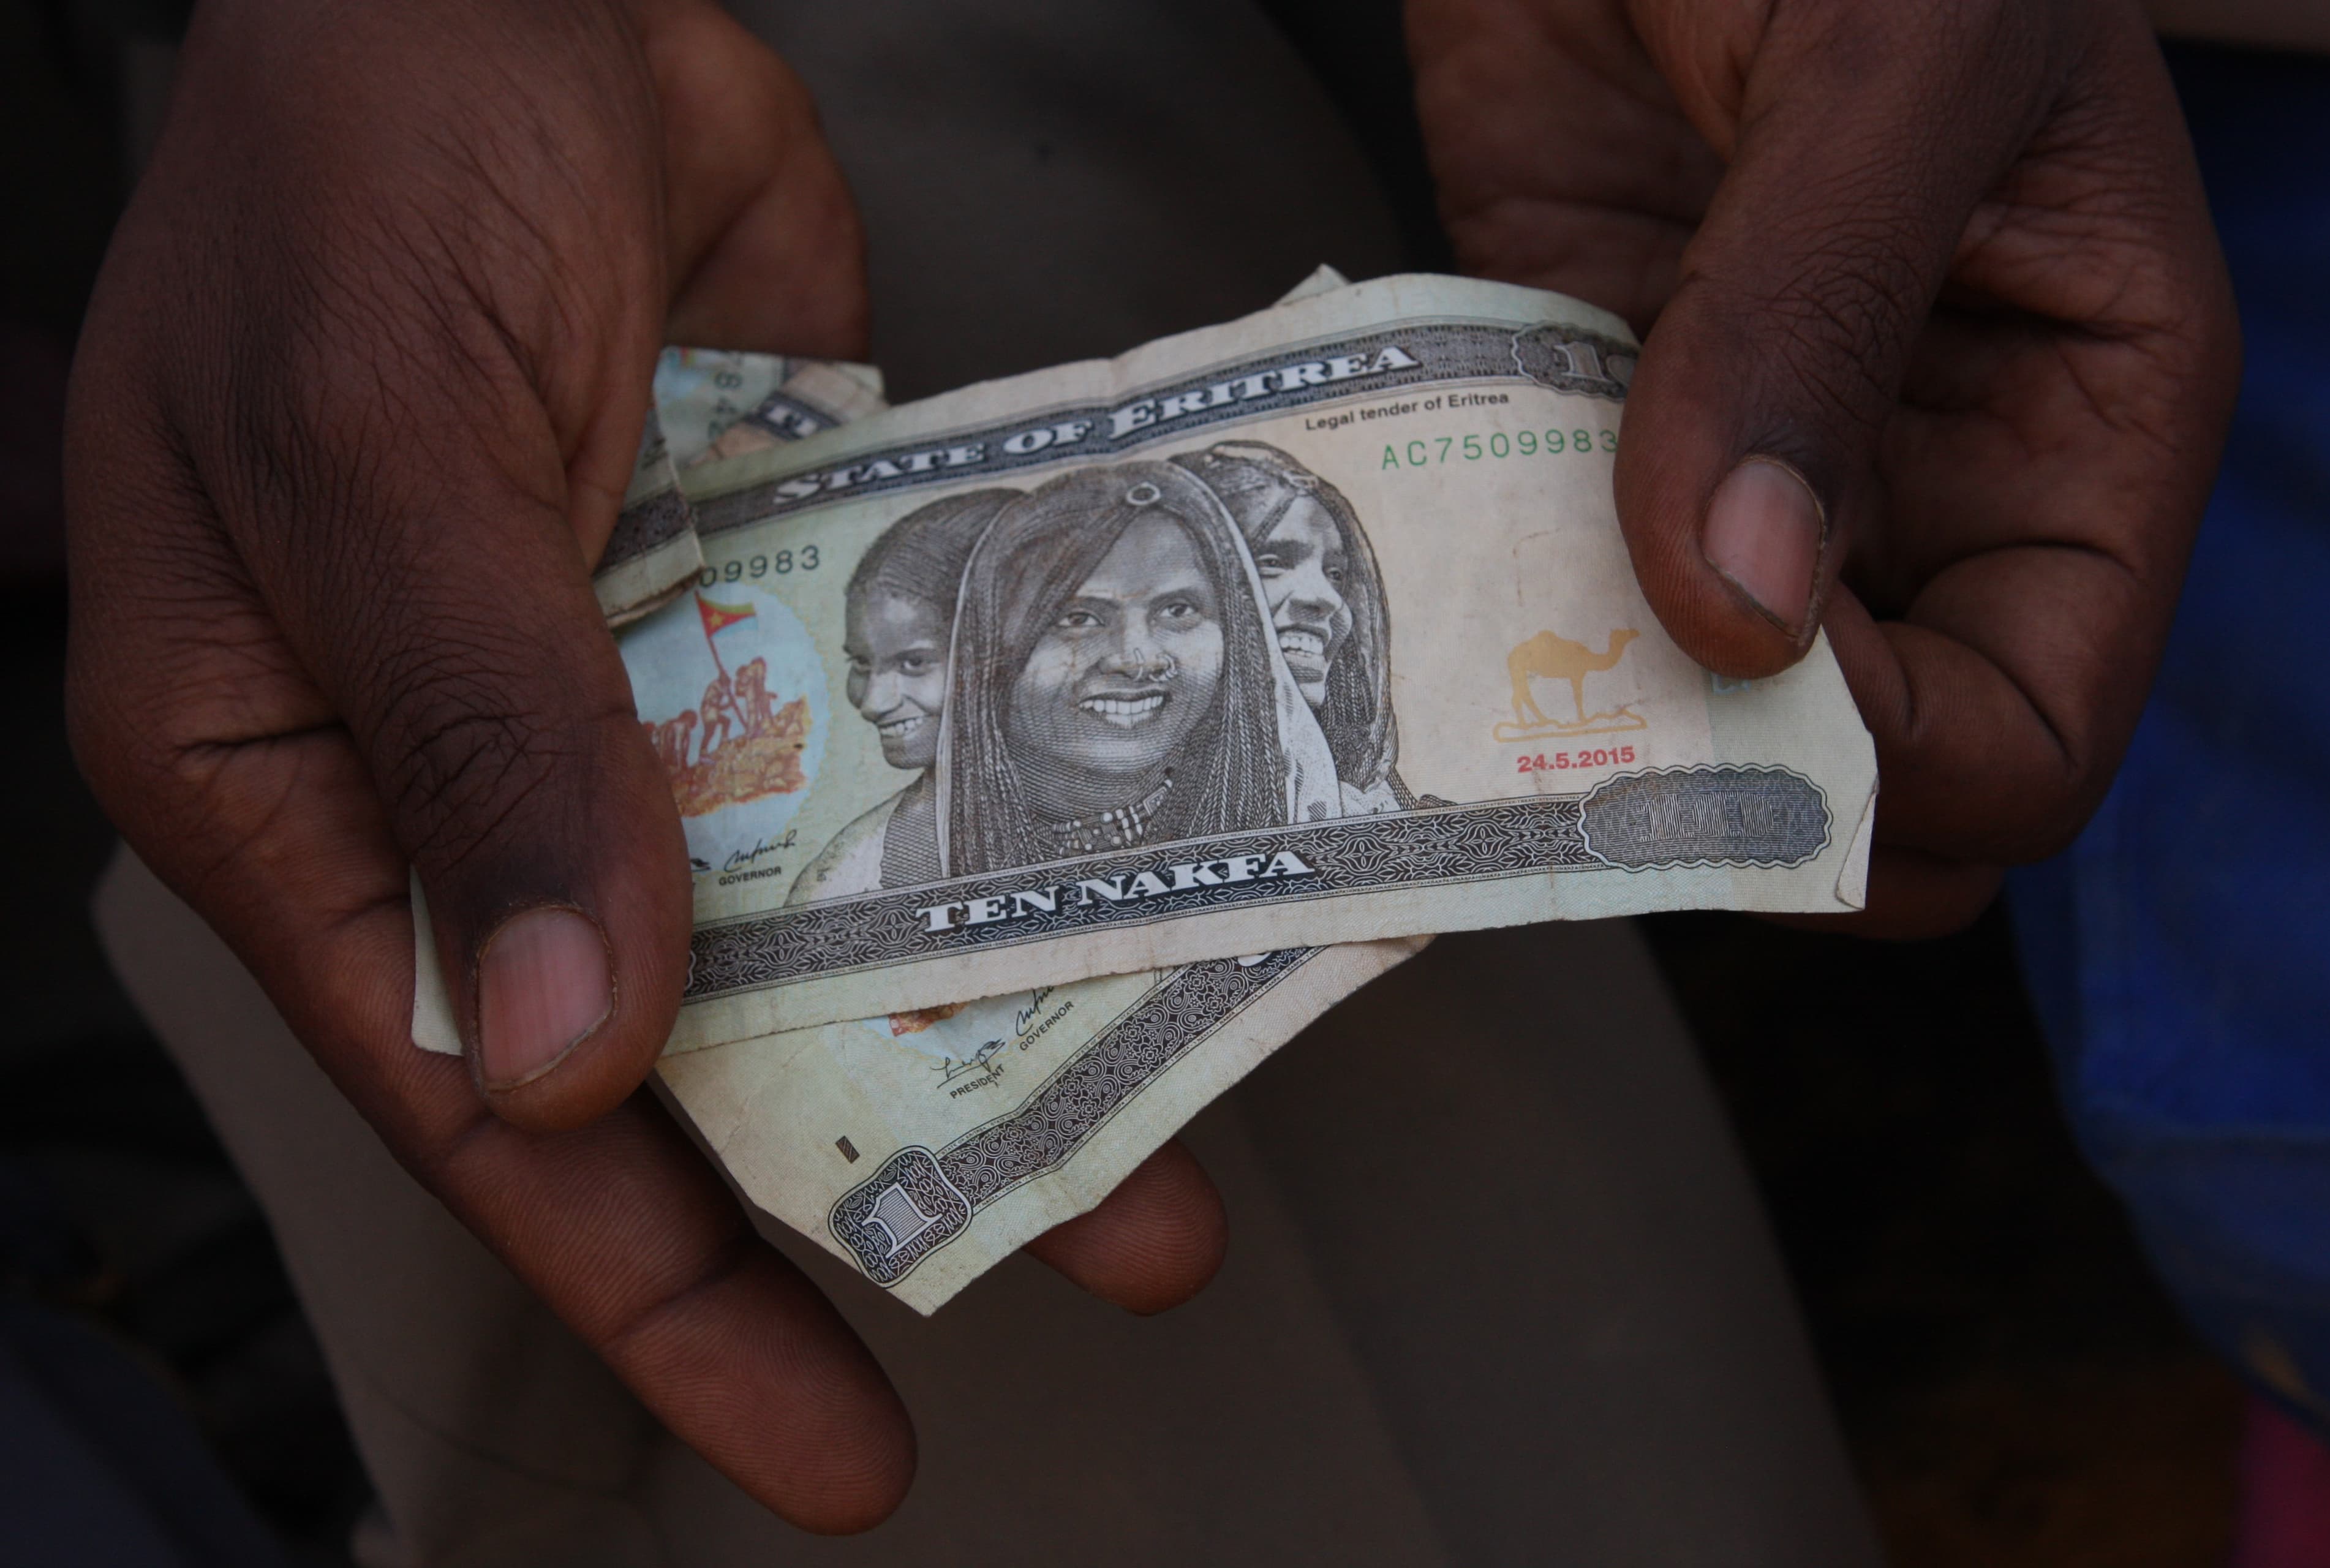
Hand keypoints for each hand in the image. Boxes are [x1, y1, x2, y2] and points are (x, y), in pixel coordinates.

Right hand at [65, 0, 1220, 1529]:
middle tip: (1051, 1268)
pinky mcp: (784, 593)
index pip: (474, 1097)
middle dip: (854, 1176)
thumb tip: (556, 1040)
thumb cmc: (360, 164)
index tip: (814, 1426)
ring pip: (820, 910)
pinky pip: (905, 750)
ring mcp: (645, 686)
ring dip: (976, 1017)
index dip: (648, 1278)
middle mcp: (481, 764)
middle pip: (672, 1038)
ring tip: (1151, 1145)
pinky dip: (1004, 827)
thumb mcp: (381, 451)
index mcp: (299, 777)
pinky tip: (1132, 898)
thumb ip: (483, 741)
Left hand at [1409, 0, 2239, 933]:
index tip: (1734, 697)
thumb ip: (1817, 319)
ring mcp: (1751, 462)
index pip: (2042, 725)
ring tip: (1475, 689)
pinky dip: (1493, 614)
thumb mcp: (1892, 59)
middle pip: (1863, 764)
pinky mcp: (1595, 422)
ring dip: (1587, 723)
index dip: (1900, 772)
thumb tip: (1744, 606)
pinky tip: (1420, 597)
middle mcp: (1926, 477)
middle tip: (1580, 752)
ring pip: (1693, 702)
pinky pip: (1555, 579)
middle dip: (1739, 796)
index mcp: (2083, 419)